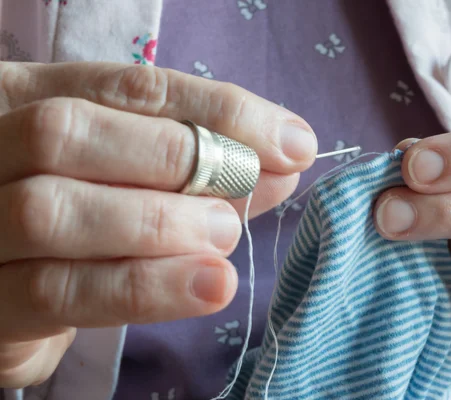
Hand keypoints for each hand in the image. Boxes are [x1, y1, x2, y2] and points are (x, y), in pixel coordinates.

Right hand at [0, 62, 315, 387]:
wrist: (12, 291)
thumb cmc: (86, 222)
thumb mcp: (137, 179)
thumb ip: (201, 169)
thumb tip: (281, 163)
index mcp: (26, 100)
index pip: (128, 87)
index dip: (216, 110)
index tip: (290, 141)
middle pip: (67, 131)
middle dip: (175, 156)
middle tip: (248, 186)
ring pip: (52, 211)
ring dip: (158, 223)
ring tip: (224, 235)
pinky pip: (55, 292)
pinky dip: (142, 286)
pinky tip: (207, 285)